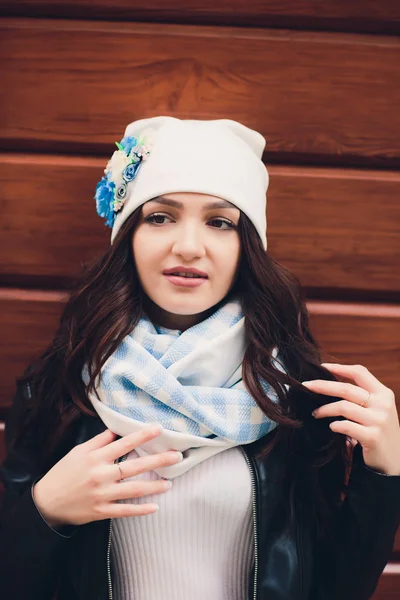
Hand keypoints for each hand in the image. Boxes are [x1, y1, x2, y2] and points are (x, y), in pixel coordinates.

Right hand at [32, 425, 182, 527]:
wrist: (47, 503)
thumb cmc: (63, 473)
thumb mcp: (78, 452)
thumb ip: (98, 442)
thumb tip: (116, 430)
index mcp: (96, 458)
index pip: (124, 444)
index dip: (142, 436)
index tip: (159, 429)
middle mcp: (101, 475)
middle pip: (134, 467)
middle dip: (157, 461)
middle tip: (177, 456)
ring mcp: (102, 495)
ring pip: (133, 490)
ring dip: (154, 486)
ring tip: (170, 483)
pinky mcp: (101, 511)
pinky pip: (124, 511)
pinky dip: (140, 510)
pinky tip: (155, 507)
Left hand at [301, 363, 399, 475]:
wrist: (395, 461)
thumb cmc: (380, 432)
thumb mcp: (378, 409)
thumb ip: (362, 396)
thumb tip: (329, 383)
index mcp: (384, 393)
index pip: (359, 373)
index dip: (339, 368)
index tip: (321, 367)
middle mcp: (383, 404)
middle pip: (346, 388)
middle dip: (322, 386)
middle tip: (305, 386)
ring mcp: (379, 421)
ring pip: (343, 407)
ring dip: (324, 409)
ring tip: (315, 413)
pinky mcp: (372, 437)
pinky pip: (345, 426)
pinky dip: (334, 425)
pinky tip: (331, 427)